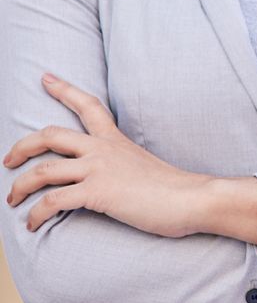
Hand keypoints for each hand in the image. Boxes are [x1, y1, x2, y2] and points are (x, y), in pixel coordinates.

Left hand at [4, 73, 256, 240]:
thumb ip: (123, 166)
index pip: (88, 105)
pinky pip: (52, 201)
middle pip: (50, 135)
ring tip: (12, 199)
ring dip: (19, 186)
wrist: (192, 198)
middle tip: (8, 160)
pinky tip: (32, 224)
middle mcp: (103, 149)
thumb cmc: (174, 188)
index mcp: (115, 140)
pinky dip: (35, 214)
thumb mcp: (144, 166)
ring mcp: (99, 169)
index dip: (63, 89)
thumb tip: (115, 179)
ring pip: (42, 170)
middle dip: (21, 146)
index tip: (45, 77)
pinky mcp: (97, 192)